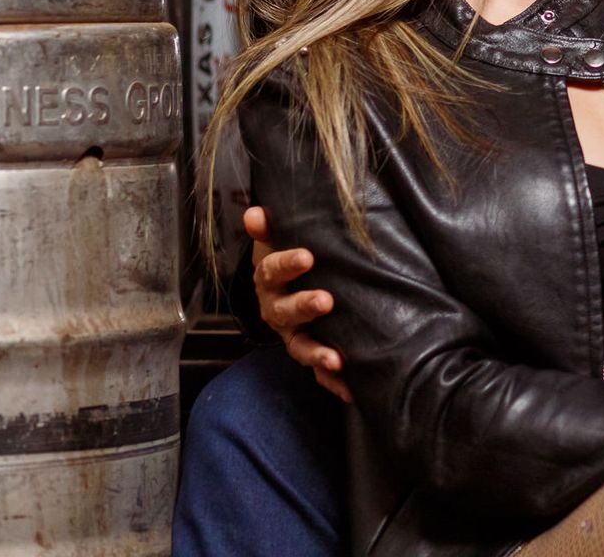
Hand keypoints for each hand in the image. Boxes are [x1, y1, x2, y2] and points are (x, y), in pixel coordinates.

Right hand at [245, 206, 350, 402]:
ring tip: (334, 360)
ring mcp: (292, 333)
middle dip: (303, 306)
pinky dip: (331, 380)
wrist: (292, 285)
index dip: (286, 263)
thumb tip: (255, 214)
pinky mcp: (309, 351)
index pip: (271, 270)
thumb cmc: (292, 259)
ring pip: (299, 346)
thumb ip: (270, 228)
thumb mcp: (279, 240)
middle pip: (284, 311)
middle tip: (325, 301)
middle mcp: (276, 309)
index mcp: (269, 279)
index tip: (307, 257)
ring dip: (316, 353)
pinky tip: (348, 389)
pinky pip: (318, 370)